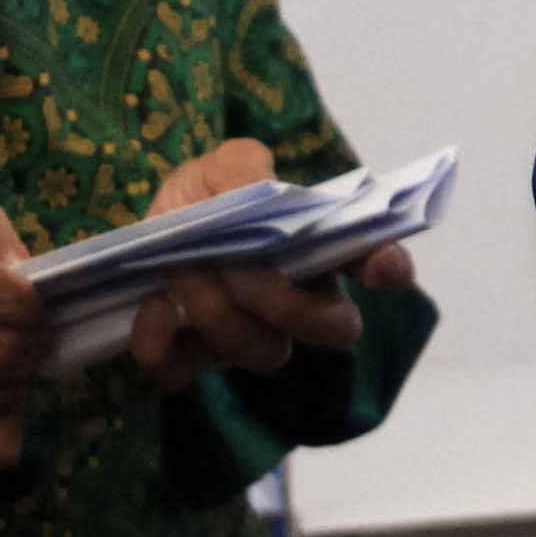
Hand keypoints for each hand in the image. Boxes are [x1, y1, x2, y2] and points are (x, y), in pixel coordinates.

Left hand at [123, 139, 382, 393]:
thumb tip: (259, 188)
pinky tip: (152, 310)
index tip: (384, 268)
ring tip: (181, 268)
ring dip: (219, 312)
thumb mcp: (224, 163)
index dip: (389, 267)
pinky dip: (165, 344)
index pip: (380, 263)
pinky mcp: (198, 360)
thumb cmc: (207, 194)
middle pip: (332, 328)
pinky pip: (187, 372)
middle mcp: (302, 303)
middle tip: (235, 267)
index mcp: (324, 250)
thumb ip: (246, 166)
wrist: (146, 230)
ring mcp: (254, 337)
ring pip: (264, 352)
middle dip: (284, 301)